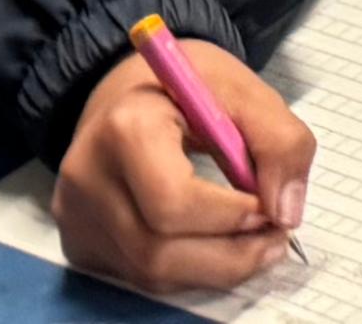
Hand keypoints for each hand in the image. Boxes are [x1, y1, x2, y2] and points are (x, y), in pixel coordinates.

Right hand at [53, 39, 312, 293]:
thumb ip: (280, 142)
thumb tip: (286, 212)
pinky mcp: (79, 241)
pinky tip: (216, 247)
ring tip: (256, 246)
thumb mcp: (244, 90)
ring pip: (149, 273)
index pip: (172, 201)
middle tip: (275, 239)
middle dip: (228, 255)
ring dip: (214, 269)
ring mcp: (76, 215)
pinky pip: (139, 276)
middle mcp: (87, 177)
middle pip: (156, 250)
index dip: (228, 217)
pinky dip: (188, 271)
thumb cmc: (187, 86)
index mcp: (125, 128)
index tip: (270, 211)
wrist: (130, 88)